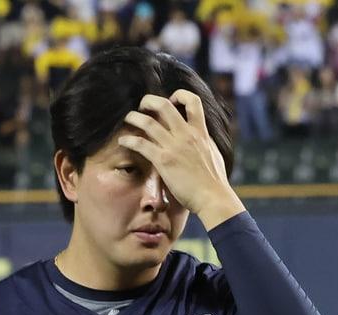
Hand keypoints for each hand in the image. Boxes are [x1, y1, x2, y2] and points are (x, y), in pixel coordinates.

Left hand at [118, 90, 245, 229]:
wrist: (212, 197)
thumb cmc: (214, 180)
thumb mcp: (213, 152)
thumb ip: (204, 141)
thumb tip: (201, 136)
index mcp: (200, 131)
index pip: (192, 101)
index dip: (179, 95)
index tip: (171, 101)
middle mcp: (186, 135)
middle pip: (164, 105)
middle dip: (149, 100)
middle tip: (143, 105)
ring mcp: (174, 147)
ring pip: (147, 122)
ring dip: (134, 117)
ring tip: (128, 119)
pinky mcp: (163, 161)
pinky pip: (141, 144)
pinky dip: (129, 140)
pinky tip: (123, 141)